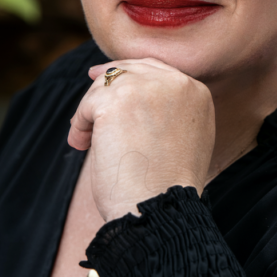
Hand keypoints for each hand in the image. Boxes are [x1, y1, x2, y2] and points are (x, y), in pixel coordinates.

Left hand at [68, 58, 215, 221]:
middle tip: (90, 85)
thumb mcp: (186, 139)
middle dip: (108, 80)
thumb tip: (135, 97)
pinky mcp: (118, 99)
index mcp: (197, 93)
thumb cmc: (167, 187)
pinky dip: (79, 125)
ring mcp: (147, 88)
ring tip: (87, 141)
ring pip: (106, 85)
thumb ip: (170, 111)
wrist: (159, 207)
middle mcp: (177, 83)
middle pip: (132, 70)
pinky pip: (88, 104)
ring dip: (91, 111)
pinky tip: (81, 145)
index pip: (157, 70)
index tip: (110, 79)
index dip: (132, 74)